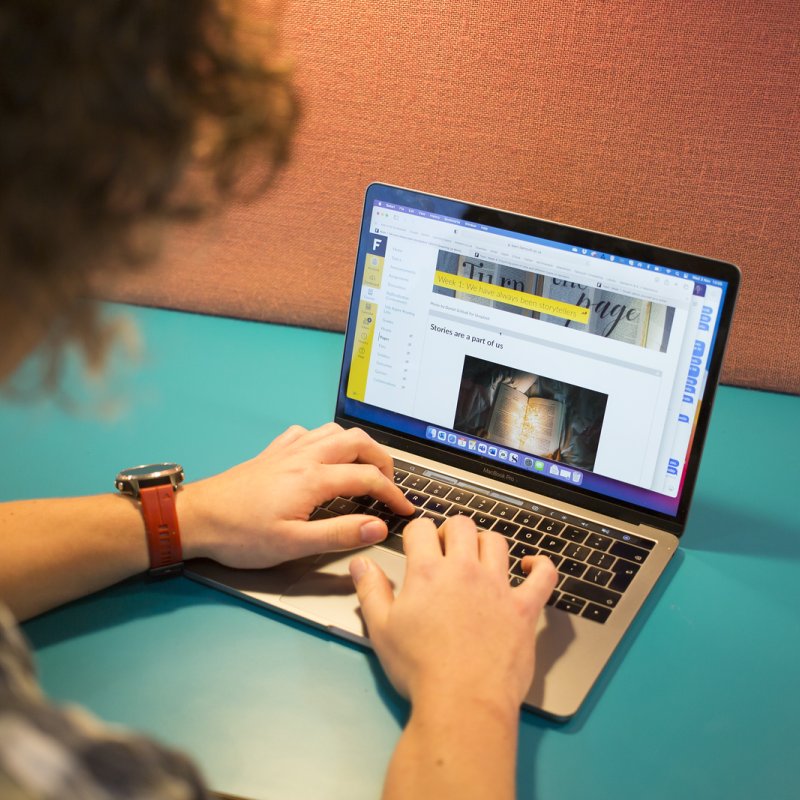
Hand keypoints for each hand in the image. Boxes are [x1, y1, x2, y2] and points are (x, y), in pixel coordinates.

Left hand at [180, 423, 413, 567]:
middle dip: (383, 460)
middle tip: (391, 485)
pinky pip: (307, 433)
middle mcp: (304, 456)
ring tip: (365, 468)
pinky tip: (323, 455)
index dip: (393, 493)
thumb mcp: (292, 545)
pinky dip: (326, 439)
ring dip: (358, 446)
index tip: (406, 510)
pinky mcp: (273, 452)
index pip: (368, 478)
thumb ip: (339, 534)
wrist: (197, 518)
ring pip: (335, 431)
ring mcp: (288, 450)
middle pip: (358, 443)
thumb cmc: (240, 535)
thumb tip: (378, 527)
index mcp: (313, 478)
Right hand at [349, 515, 557, 712]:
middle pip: (461, 526)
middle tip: (445, 549)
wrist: (462, 703)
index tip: (415, 545)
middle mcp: (465, 570)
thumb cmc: (419, 669)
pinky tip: (530, 566)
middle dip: (450, 531)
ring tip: (478, 556)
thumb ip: (370, 591)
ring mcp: (498, 587)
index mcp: (428, 572)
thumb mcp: (381, 629)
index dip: (416, 533)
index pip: (421, 529)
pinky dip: (540, 566)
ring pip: (497, 542)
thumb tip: (361, 563)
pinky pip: (544, 576)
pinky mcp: (524, 608)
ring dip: (485, 542)